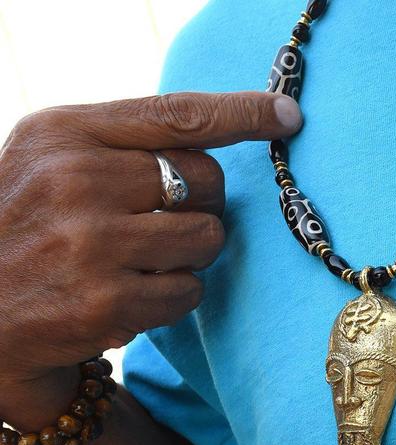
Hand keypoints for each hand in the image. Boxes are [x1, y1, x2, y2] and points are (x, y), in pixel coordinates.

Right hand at [0, 92, 300, 428]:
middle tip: (160, 221)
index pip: (175, 114)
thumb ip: (122, 141)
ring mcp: (92, 243)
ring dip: (190, 255)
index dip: (242, 113)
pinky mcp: (109, 302)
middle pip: (206, 180)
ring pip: (208, 237)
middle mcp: (75, 180)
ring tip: (140, 261)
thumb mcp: (53, 159)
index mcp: (64, 133)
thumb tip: (222, 131)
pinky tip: (130, 295)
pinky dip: (173, 297)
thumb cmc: (31, 225)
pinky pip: (189, 291)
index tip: (287, 114)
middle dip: (201, 204)